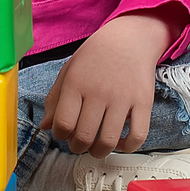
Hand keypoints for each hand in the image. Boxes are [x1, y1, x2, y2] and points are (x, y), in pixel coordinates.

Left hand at [41, 14, 172, 155]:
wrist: (129, 38)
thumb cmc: (96, 56)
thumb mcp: (69, 70)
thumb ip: (54, 99)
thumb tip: (45, 126)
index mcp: (76, 83)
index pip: (62, 124)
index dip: (60, 135)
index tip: (64, 133)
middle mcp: (99, 91)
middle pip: (84, 137)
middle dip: (78, 147)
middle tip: (80, 142)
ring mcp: (123, 98)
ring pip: (108, 141)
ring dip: (99, 151)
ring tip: (97, 146)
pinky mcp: (144, 102)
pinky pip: (138, 136)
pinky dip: (128, 146)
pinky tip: (121, 141)